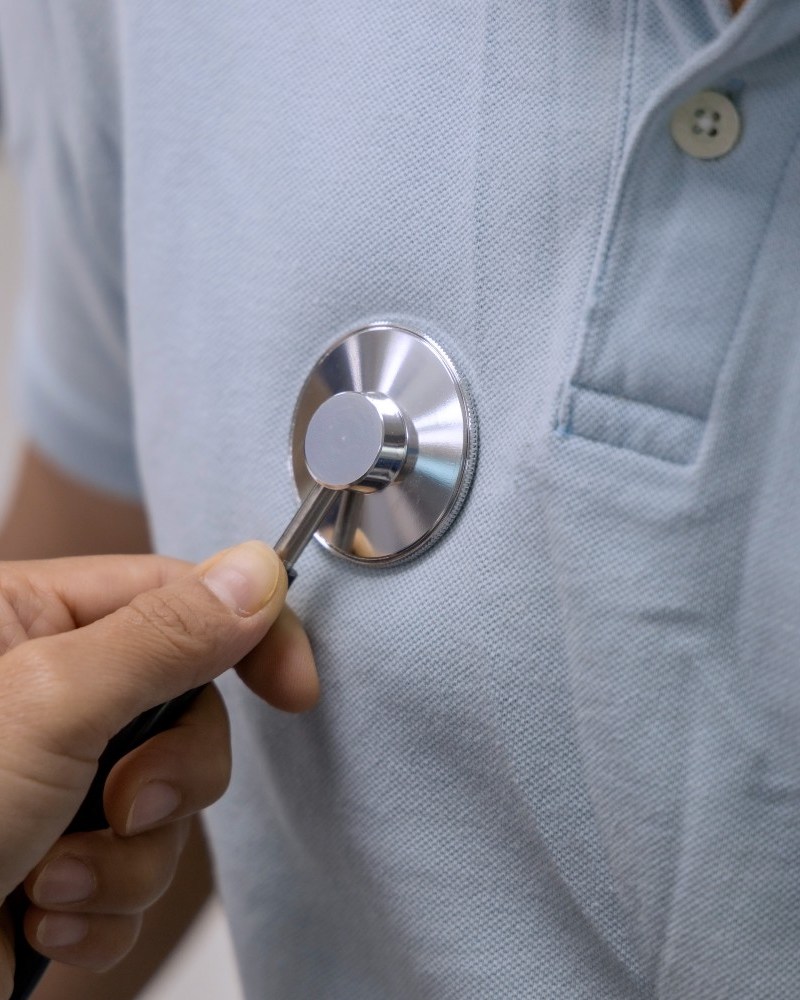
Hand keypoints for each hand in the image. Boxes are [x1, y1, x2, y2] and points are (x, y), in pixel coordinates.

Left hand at [0, 542, 316, 994]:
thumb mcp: (46, 708)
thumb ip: (162, 637)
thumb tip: (257, 572)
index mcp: (27, 621)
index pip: (176, 596)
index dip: (247, 636)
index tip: (293, 690)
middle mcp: (45, 696)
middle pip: (186, 711)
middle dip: (169, 778)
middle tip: (125, 806)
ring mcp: (54, 783)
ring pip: (165, 807)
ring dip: (125, 862)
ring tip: (51, 885)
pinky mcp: (57, 862)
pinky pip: (134, 878)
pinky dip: (100, 912)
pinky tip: (38, 924)